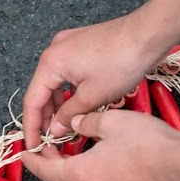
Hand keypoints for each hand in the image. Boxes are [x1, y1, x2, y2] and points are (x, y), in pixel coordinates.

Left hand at [21, 110, 179, 180]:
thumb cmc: (148, 143)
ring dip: (72, 167)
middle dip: (52, 161)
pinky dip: (90, 172)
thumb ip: (87, 121)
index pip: (46, 171)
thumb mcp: (111, 121)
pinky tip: (97, 156)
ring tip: (73, 146)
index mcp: (81, 173)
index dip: (32, 161)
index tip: (23, 153)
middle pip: (61, 178)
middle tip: (50, 143)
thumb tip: (76, 122)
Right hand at [22, 13, 165, 149]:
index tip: (32, 146)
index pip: (32, 101)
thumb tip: (54, 129)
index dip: (31, 127)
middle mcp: (54, 50)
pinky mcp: (81, 44)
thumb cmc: (122, 62)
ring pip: (55, 82)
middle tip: (50, 140)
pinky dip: (69, 91)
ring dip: (58, 105)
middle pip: (41, 90)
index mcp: (50, 63)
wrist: (148, 34)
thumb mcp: (92, 97)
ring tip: (64, 127)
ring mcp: (67, 45)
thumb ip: (68, 115)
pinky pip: (67, 73)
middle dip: (45, 117)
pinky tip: (77, 106)